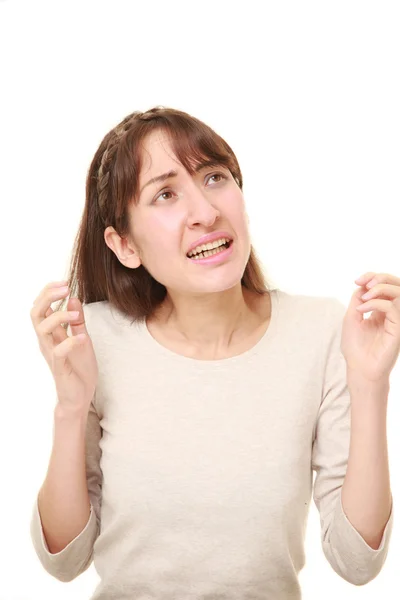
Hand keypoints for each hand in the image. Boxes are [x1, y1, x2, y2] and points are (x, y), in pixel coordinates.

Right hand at [30, 281, 97, 413]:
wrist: (80, 397)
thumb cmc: (78, 368)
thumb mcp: (82, 338)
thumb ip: (77, 321)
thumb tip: (74, 297)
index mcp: (51, 333)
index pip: (41, 307)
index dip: (48, 292)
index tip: (64, 282)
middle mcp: (47, 341)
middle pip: (35, 313)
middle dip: (48, 297)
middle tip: (65, 288)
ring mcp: (51, 354)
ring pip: (42, 329)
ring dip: (59, 317)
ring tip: (76, 314)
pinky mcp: (59, 367)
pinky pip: (58, 352)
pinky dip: (70, 342)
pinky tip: (83, 338)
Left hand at [341, 272, 399, 382]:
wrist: (359, 368)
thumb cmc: (355, 346)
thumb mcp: (352, 317)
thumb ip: (358, 299)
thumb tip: (363, 284)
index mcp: (381, 310)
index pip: (385, 286)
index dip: (373, 277)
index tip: (358, 280)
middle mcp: (391, 313)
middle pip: (396, 285)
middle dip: (381, 278)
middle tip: (365, 283)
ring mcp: (396, 320)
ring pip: (399, 293)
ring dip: (381, 288)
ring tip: (365, 295)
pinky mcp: (398, 328)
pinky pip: (393, 307)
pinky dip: (376, 303)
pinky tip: (363, 309)